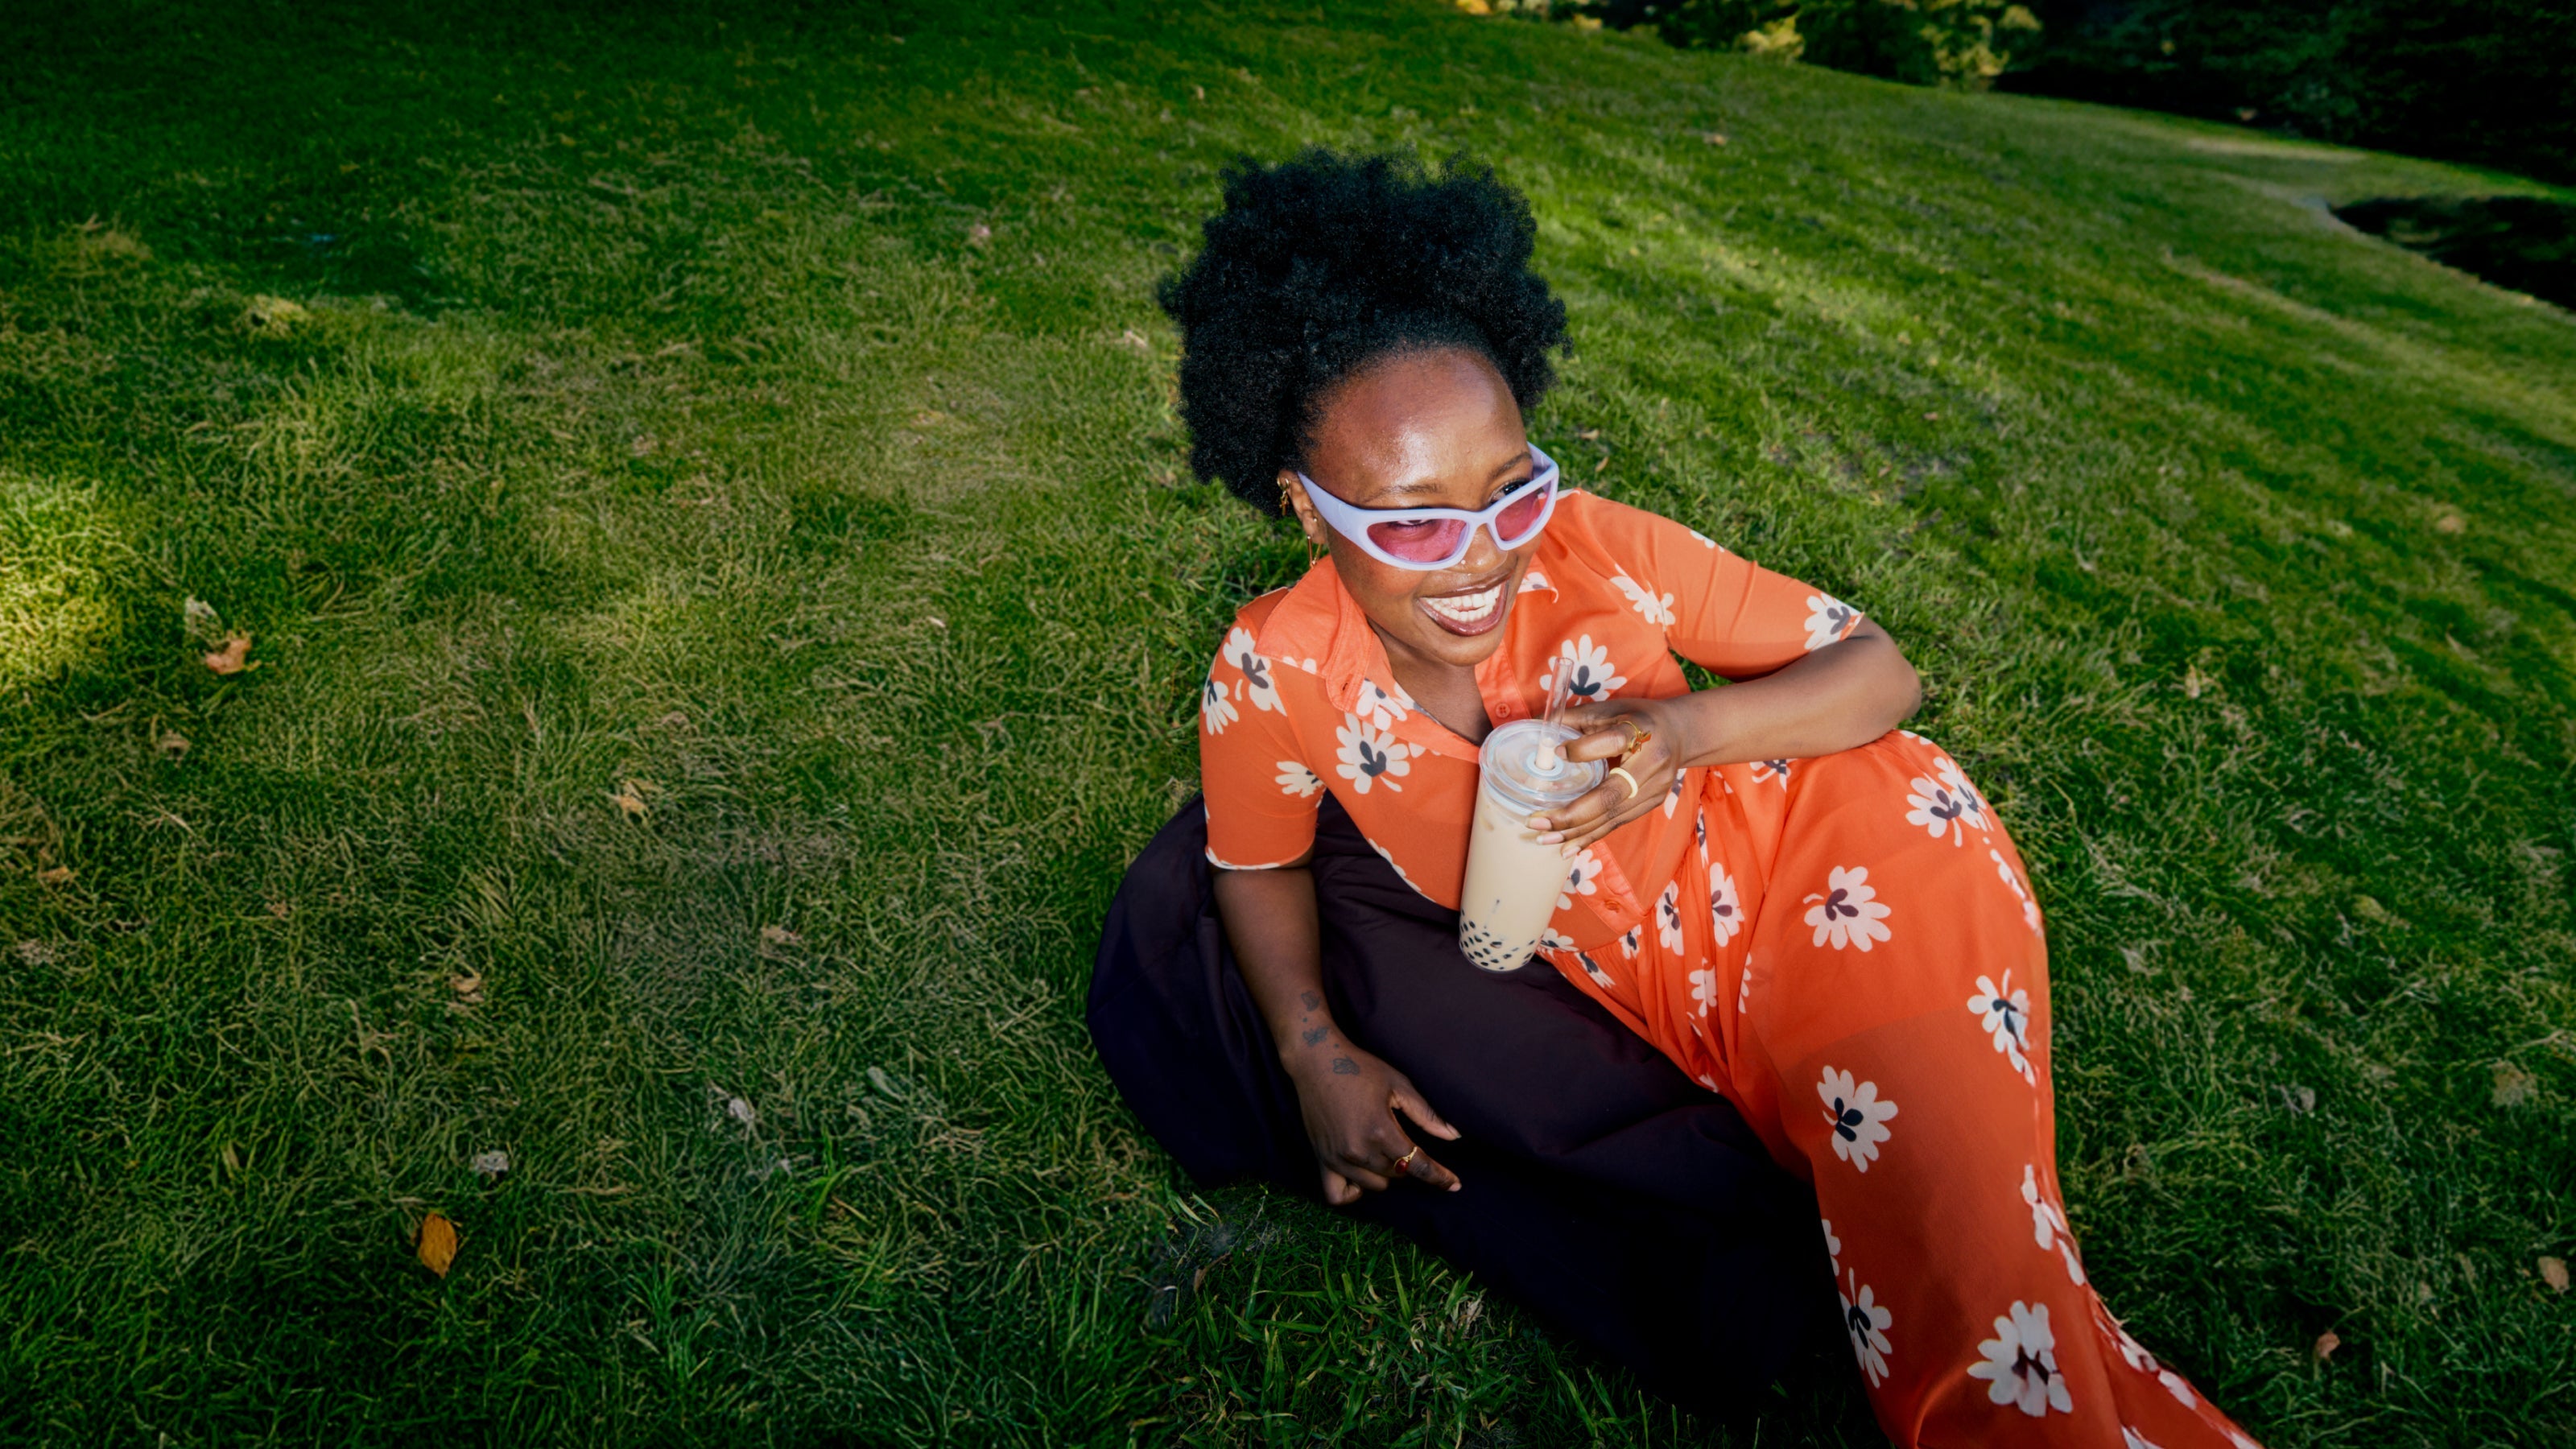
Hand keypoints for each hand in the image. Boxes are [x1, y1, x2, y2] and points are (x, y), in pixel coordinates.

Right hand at [1286, 1043, 1461, 1204]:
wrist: (1316, 1062)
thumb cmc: (1360, 1069)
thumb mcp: (1398, 1085)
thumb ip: (1426, 1114)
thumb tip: (1454, 1136)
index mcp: (1380, 1131)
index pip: (1418, 1165)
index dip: (1439, 1177)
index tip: (1454, 1185)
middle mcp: (1358, 1150)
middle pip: (1398, 1174)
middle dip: (1407, 1162)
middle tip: (1402, 1139)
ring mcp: (1337, 1158)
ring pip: (1374, 1185)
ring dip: (1385, 1173)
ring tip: (1382, 1150)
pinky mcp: (1321, 1159)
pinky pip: (1338, 1195)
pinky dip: (1354, 1192)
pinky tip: (1362, 1176)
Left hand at [1531, 697, 1696, 853]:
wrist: (1679, 733)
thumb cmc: (1637, 718)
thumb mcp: (1609, 709)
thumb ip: (1574, 719)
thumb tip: (1535, 729)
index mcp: (1642, 731)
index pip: (1613, 741)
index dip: (1582, 750)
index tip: (1554, 753)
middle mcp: (1652, 763)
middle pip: (1611, 795)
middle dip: (1571, 814)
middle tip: (1536, 822)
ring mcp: (1654, 788)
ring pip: (1612, 816)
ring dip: (1576, 832)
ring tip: (1544, 839)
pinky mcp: (1651, 803)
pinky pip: (1617, 823)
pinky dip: (1591, 836)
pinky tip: (1568, 847)